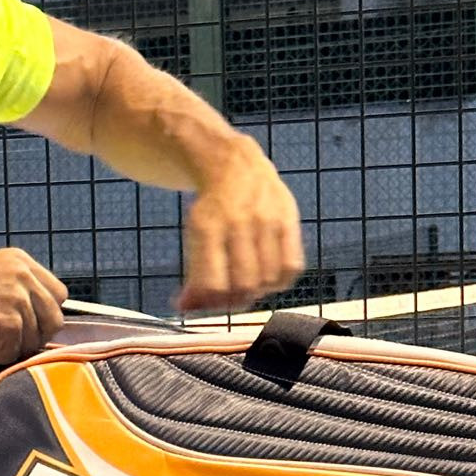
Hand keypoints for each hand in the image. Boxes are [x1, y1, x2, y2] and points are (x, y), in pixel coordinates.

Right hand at [0, 247, 69, 366]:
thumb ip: (16, 289)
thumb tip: (38, 318)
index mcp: (20, 261)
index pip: (57, 294)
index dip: (41, 313)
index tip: (23, 322)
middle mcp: (24, 276)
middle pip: (54, 320)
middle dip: (32, 334)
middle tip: (0, 334)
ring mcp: (19, 300)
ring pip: (35, 341)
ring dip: (9, 346)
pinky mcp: (10, 325)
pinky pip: (12, 354)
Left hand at [177, 141, 306, 313]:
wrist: (237, 167)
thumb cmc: (213, 210)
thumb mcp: (195, 236)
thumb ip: (193, 275)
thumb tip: (184, 308)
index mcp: (207, 227)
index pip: (212, 284)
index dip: (211, 303)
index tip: (209, 303)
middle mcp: (238, 222)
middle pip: (244, 285)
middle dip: (236, 301)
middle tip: (231, 298)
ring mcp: (266, 219)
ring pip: (268, 279)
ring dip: (258, 292)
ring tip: (249, 285)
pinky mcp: (288, 218)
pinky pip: (292, 266)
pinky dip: (280, 281)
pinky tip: (268, 277)